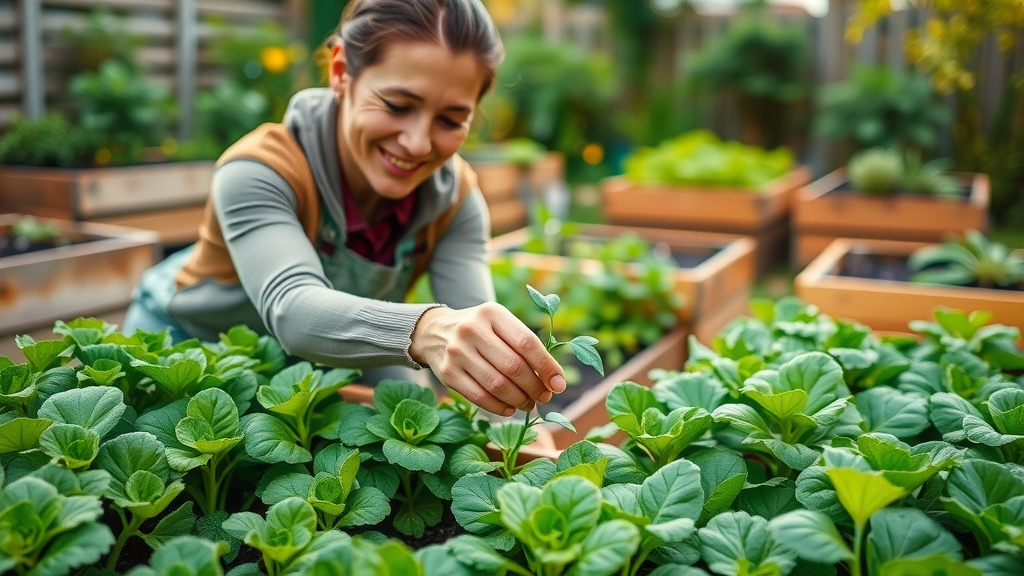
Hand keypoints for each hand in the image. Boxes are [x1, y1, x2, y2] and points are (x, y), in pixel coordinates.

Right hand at [409, 303, 566, 415]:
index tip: (559, 384)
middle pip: (514, 366)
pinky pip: (479, 397)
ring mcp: (457, 352)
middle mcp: (472, 329)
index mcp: (492, 313)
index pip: (527, 342)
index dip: (547, 366)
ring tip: (528, 404)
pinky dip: (499, 407)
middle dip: (534, 387)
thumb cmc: (481, 331)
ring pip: (497, 385)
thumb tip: (554, 381)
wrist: (435, 332)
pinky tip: (509, 409)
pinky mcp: (447, 373)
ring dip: (519, 400)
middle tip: (544, 397)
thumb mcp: (500, 324)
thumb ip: (525, 346)